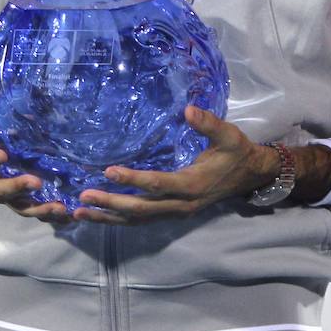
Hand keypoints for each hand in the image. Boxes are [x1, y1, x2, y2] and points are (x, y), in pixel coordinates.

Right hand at [0, 72, 71, 222]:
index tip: (2, 154)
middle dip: (17, 187)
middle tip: (36, 182)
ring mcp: (6, 191)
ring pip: (19, 205)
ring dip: (38, 208)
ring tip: (59, 207)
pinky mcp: (23, 197)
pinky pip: (35, 208)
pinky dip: (51, 214)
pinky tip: (72, 213)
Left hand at [73, 106, 279, 223]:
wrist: (249, 176)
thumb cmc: (237, 152)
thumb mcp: (228, 135)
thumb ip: (208, 124)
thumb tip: (188, 110)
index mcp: (192, 185)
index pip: (157, 185)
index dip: (132, 180)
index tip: (108, 171)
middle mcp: (181, 204)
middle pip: (141, 209)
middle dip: (111, 204)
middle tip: (83, 197)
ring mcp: (176, 212)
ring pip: (138, 220)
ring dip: (109, 218)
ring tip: (80, 212)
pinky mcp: (172, 213)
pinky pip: (142, 220)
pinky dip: (119, 219)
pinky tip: (101, 215)